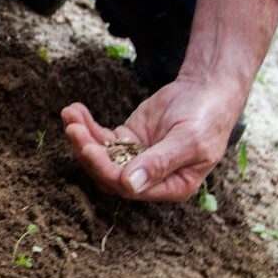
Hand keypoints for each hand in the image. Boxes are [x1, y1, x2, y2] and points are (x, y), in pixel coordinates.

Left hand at [61, 76, 244, 201]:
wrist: (207, 90)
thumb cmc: (206, 118)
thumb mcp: (189, 141)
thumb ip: (160, 163)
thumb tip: (130, 185)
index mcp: (170, 187)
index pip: (128, 188)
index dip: (105, 170)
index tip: (89, 148)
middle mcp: (149, 178)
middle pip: (108, 173)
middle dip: (87, 152)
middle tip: (73, 129)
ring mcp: (135, 158)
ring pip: (100, 155)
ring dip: (82, 137)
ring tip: (70, 115)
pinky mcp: (127, 139)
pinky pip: (101, 137)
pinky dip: (86, 125)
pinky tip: (74, 110)